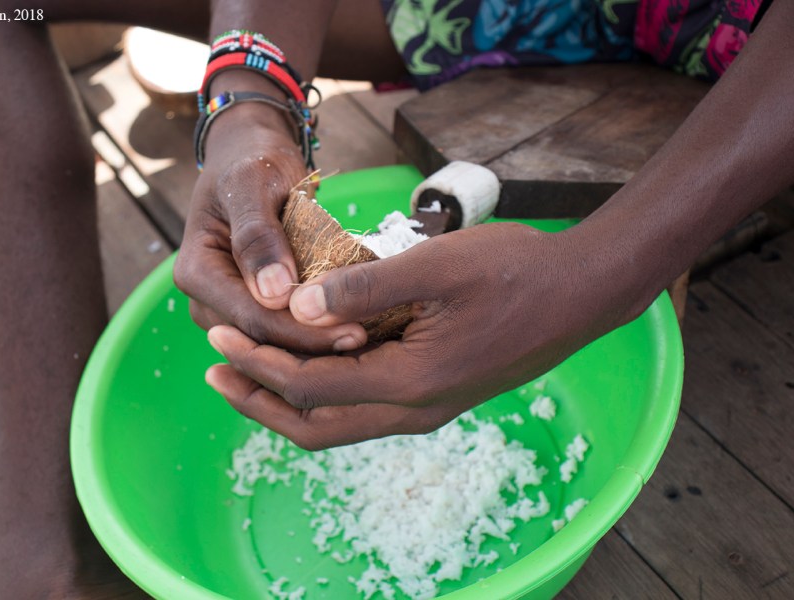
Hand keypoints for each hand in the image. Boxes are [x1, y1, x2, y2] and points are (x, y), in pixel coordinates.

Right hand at [173, 104, 365, 353]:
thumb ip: (259, 235)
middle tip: (368, 340)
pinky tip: (353, 329)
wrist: (253, 158)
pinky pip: (282, 332)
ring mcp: (225, 310)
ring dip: (317, 345)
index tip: (355, 330)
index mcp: (196, 273)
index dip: (302, 331)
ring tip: (366, 339)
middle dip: (313, 345)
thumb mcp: (252, 184)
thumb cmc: (252, 163)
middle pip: (261, 339)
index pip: (251, 319)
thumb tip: (273, 294)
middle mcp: (204, 300)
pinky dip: (315, 332)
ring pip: (272, 344)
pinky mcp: (250, 310)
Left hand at [205, 222, 648, 449]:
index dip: (258, 363)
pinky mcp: (436, 396)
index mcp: (411, 382)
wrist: (579, 294)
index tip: (217, 337)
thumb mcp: (435, 267)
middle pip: (316, 427)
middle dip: (259, 401)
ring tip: (246, 374)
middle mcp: (414, 410)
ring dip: (288, 402)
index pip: (313, 386)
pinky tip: (310, 363)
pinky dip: (324, 395)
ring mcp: (427, 409)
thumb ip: (363, 289)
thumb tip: (295, 306)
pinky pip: (363, 411)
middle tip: (214, 372)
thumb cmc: (513, 271)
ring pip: (339, 426)